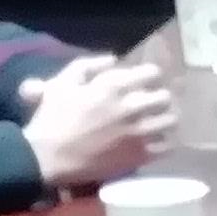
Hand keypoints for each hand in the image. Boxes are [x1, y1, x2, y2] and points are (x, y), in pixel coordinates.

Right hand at [23, 58, 179, 191]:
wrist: (45, 157)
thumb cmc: (51, 118)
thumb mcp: (61, 83)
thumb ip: (88, 65)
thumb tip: (113, 58)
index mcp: (114, 87)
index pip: (152, 73)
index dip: (149, 76)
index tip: (142, 83)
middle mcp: (132, 107)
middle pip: (165, 97)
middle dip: (158, 99)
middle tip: (149, 105)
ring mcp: (138, 133)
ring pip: (171, 121)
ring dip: (164, 120)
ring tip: (155, 123)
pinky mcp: (139, 155)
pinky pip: (167, 146)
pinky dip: (163, 143)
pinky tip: (153, 142)